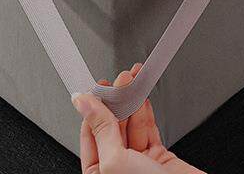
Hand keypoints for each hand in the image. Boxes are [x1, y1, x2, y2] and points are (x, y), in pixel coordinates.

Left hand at [73, 63, 205, 173]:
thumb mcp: (115, 161)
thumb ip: (101, 129)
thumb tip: (84, 103)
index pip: (90, 133)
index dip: (93, 107)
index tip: (98, 86)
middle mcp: (116, 170)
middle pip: (111, 126)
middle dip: (116, 100)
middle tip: (121, 79)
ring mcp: (138, 164)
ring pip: (130, 125)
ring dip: (131, 101)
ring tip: (132, 80)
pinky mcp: (159, 159)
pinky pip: (148, 128)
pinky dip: (145, 110)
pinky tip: (142, 96)